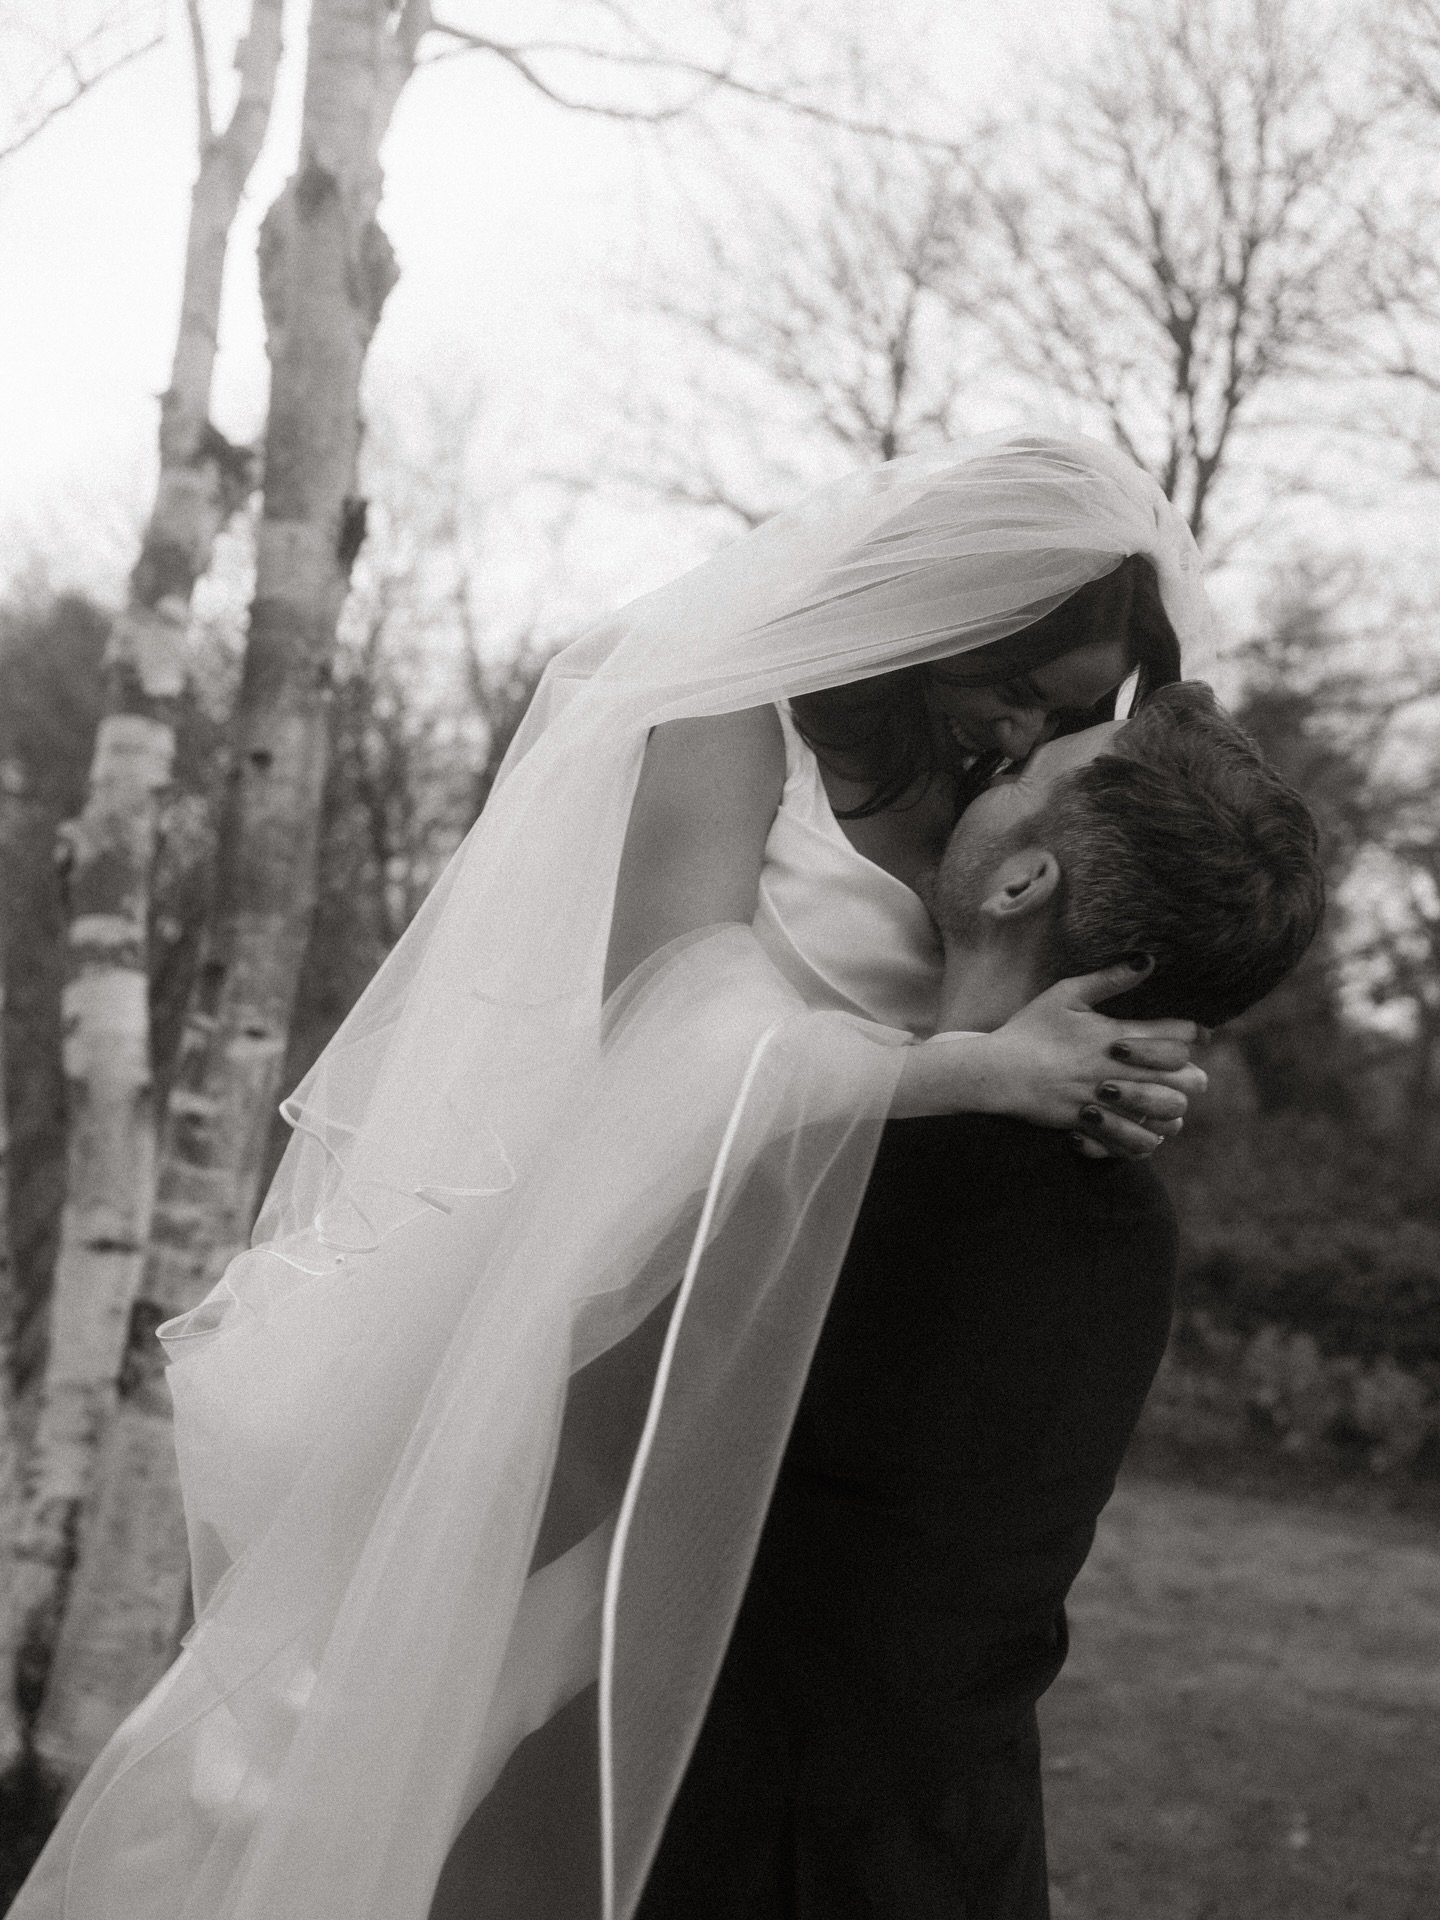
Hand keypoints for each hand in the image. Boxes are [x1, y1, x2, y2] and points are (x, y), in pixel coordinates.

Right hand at [983, 959, 1206, 1158]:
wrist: (996, 1072)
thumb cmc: (1030, 1029)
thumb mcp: (1066, 994)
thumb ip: (1109, 978)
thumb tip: (1147, 960)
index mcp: (1114, 1037)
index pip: (1176, 1036)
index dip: (1194, 1033)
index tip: (1197, 1033)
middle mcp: (1115, 1071)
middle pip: (1183, 1079)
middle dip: (1192, 1074)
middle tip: (1187, 1072)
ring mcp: (1105, 1103)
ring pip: (1166, 1113)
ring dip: (1172, 1107)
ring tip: (1167, 1101)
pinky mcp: (1092, 1127)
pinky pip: (1136, 1143)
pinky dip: (1147, 1138)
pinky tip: (1145, 1128)